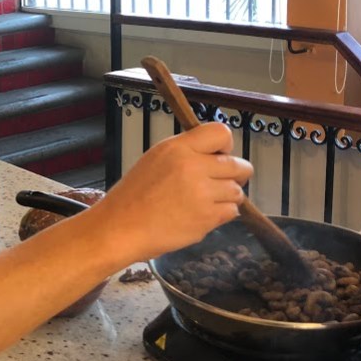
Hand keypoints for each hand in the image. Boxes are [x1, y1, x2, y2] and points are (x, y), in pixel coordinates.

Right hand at [94, 122, 252, 260]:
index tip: (220, 156)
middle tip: (221, 182)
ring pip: (237, 191)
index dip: (226, 146)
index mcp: (178, 148)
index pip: (221, 133)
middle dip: (235, 175)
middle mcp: (193, 166)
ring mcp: (202, 193)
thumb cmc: (134, 196)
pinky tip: (201, 215)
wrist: (121, 227)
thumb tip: (215, 156)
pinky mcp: (207, 217)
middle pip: (238, 165)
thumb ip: (186, 153)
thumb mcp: (156, 158)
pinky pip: (231, 211)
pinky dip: (221, 214)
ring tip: (205, 202)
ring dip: (227, 197)